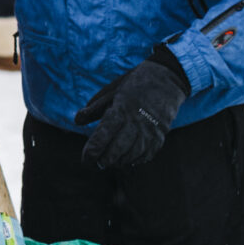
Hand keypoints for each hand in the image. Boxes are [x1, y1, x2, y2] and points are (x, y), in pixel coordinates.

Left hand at [77, 54, 188, 170]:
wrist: (167, 80)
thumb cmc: (134, 85)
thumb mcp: (111, 92)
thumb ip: (94, 108)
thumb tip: (77, 121)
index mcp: (121, 110)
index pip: (102, 137)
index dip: (92, 152)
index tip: (85, 159)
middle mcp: (136, 123)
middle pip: (116, 150)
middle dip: (103, 161)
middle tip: (95, 164)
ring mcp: (150, 131)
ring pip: (131, 155)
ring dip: (118, 162)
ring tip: (109, 162)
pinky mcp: (160, 136)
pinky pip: (146, 155)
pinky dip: (134, 160)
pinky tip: (126, 159)